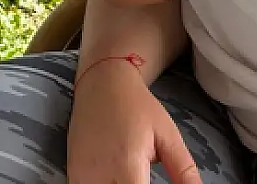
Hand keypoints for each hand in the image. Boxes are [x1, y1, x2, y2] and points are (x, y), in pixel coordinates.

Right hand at [68, 61, 200, 183]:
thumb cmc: (138, 107)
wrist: (101, 82)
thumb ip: (184, 172)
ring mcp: (81, 176)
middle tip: (145, 178)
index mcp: (127, 167)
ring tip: (133, 177)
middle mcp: (98, 176)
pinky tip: (115, 179)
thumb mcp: (168, 136)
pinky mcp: (72, 173)